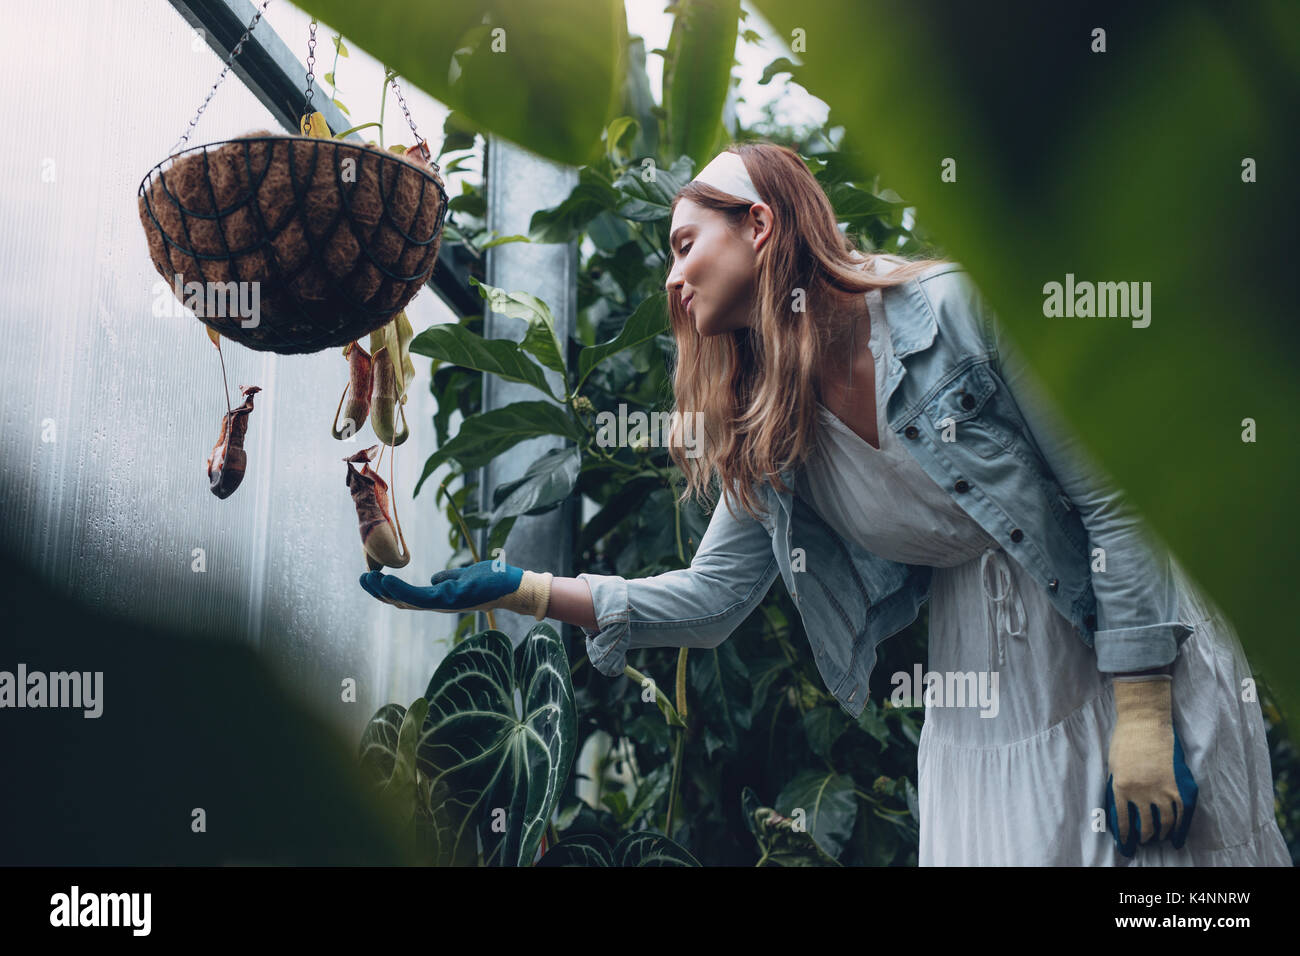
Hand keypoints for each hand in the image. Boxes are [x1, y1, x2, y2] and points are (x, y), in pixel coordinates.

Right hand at [358, 559, 552, 619]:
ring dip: (385, 591)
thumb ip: (446, 579)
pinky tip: (387, 581)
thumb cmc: (491, 581)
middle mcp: (438, 604)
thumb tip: (433, 579)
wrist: (512, 586)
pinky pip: (420, 596)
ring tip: (368, 578)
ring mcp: (443, 604)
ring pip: (406, 600)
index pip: (408, 597)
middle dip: (380, 593)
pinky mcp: (450, 599)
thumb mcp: (463, 578)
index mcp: (439, 598)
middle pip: (402, 601)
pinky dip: (401, 589)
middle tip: (361, 579)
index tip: (371, 580)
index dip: (388, 592)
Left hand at [1104, 675, 1197, 856]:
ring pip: (1166, 822)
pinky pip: (1182, 811)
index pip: (1124, 821)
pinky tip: (1177, 833)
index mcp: (1121, 788)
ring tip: (1160, 837)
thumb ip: (1117, 789)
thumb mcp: (1113, 767)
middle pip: (1146, 825)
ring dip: (1163, 833)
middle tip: (1145, 841)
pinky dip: (1180, 825)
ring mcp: (1162, 789)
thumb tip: (1121, 811)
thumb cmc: (1124, 741)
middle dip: (1145, 837)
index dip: (1126, 836)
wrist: (1144, 722)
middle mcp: (1141, 793)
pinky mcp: (1178, 784)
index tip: (1127, 845)